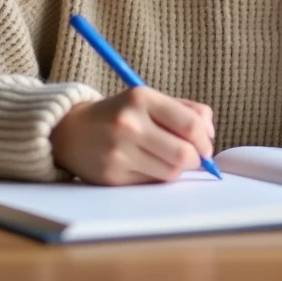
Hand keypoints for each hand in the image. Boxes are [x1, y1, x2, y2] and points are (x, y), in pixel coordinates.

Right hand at [50, 86, 215, 184]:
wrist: (72, 131)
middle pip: (184, 154)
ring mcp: (118, 151)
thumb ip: (186, 111)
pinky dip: (156, 177)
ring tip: (167, 159)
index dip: (206, 140)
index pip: (191, 125)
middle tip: (192, 158)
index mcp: (141, 98)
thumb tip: (210, 134)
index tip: (205, 145)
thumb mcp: (150, 100)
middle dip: (196, 160)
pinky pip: (151, 183)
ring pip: (171, 172)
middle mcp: (129, 123)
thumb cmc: (121, 114)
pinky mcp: (112, 175)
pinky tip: (145, 165)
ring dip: (177, 169)